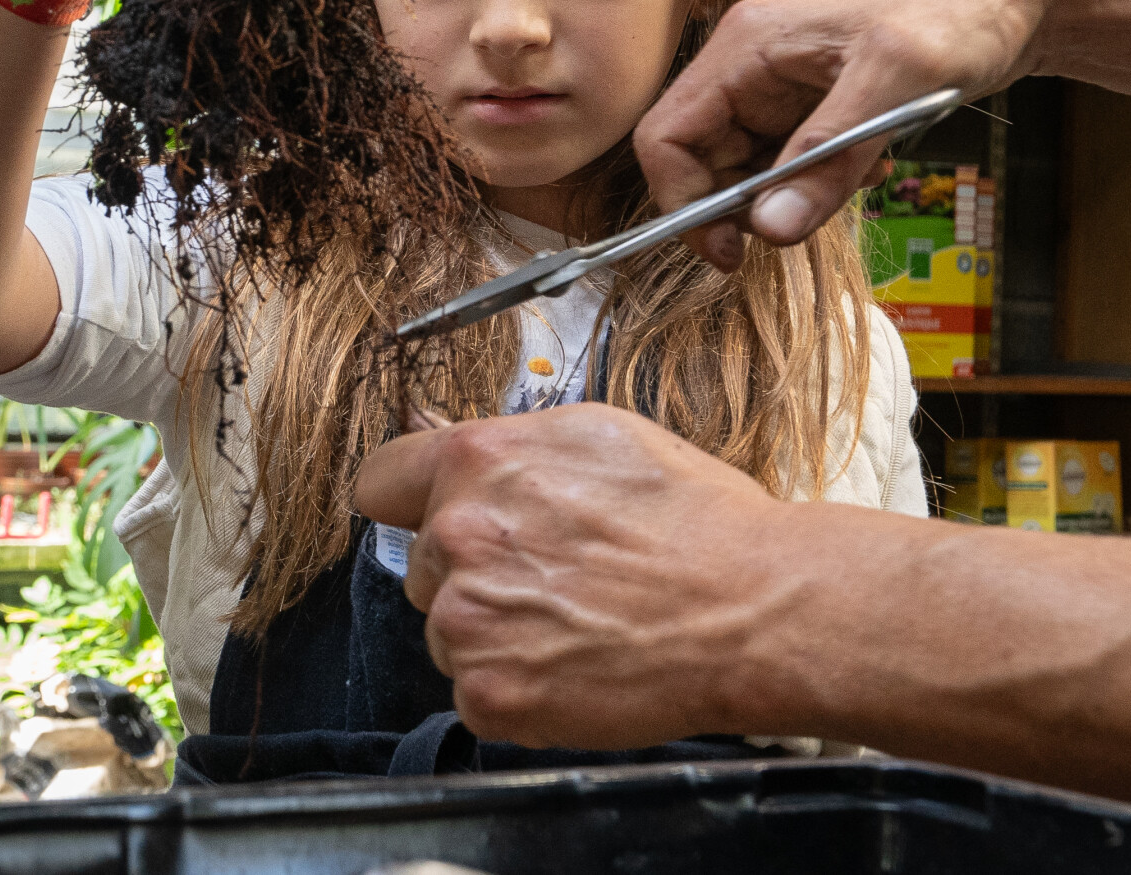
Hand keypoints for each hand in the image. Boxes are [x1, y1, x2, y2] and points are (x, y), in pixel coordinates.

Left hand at [353, 403, 802, 748]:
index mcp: (479, 461)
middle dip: (472, 571)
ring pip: (448, 631)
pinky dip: (517, 686)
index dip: (409, 500)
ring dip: (494, 632)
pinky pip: (475, 691)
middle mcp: (458, 536)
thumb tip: (467, 455)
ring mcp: (467, 621)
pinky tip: (577, 662)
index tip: (427, 516)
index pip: (379, 481)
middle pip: (422, 565)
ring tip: (577, 621)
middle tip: (552, 576)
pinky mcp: (488, 693)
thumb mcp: (601, 437)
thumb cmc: (698, 522)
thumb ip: (514, 450)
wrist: (751, 609)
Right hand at [636, 0, 1061, 268]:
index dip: (685, 202)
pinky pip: (799, 157)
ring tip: (862, 173)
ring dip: (799, 190)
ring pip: (756, 164)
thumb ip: (826, 158)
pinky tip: (877, 159)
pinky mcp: (824, 97)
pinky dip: (829, 176)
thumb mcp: (894, 83)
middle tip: (811, 217)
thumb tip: (768, 229)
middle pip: (707, 158)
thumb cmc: (959, 5)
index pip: (667, 136)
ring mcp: (790, 80)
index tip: (734, 251)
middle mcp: (756, 62)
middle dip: (752, 202)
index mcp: (748, 44)